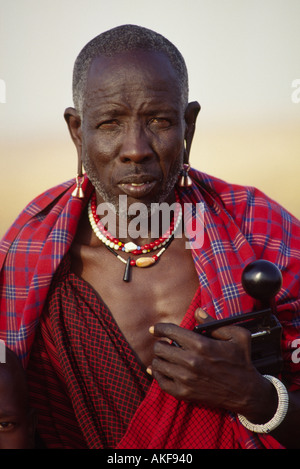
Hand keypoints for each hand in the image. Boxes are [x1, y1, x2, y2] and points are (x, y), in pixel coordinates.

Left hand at [148, 308, 276, 419]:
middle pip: (160, 348)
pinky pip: (161, 382)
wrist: (246, 392)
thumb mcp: (237, 335)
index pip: (170, 331)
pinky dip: (158, 375)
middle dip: (160, 343)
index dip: (159, 328)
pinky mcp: (184, 393)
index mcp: (202, 345)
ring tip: (166, 357)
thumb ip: (214, 322)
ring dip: (160, 358)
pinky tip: (161, 370)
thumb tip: (197, 311)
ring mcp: (186, 379)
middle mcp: (191, 362)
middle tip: (165, 344)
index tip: (154, 329)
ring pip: (158, 364)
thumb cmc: (242, 361)